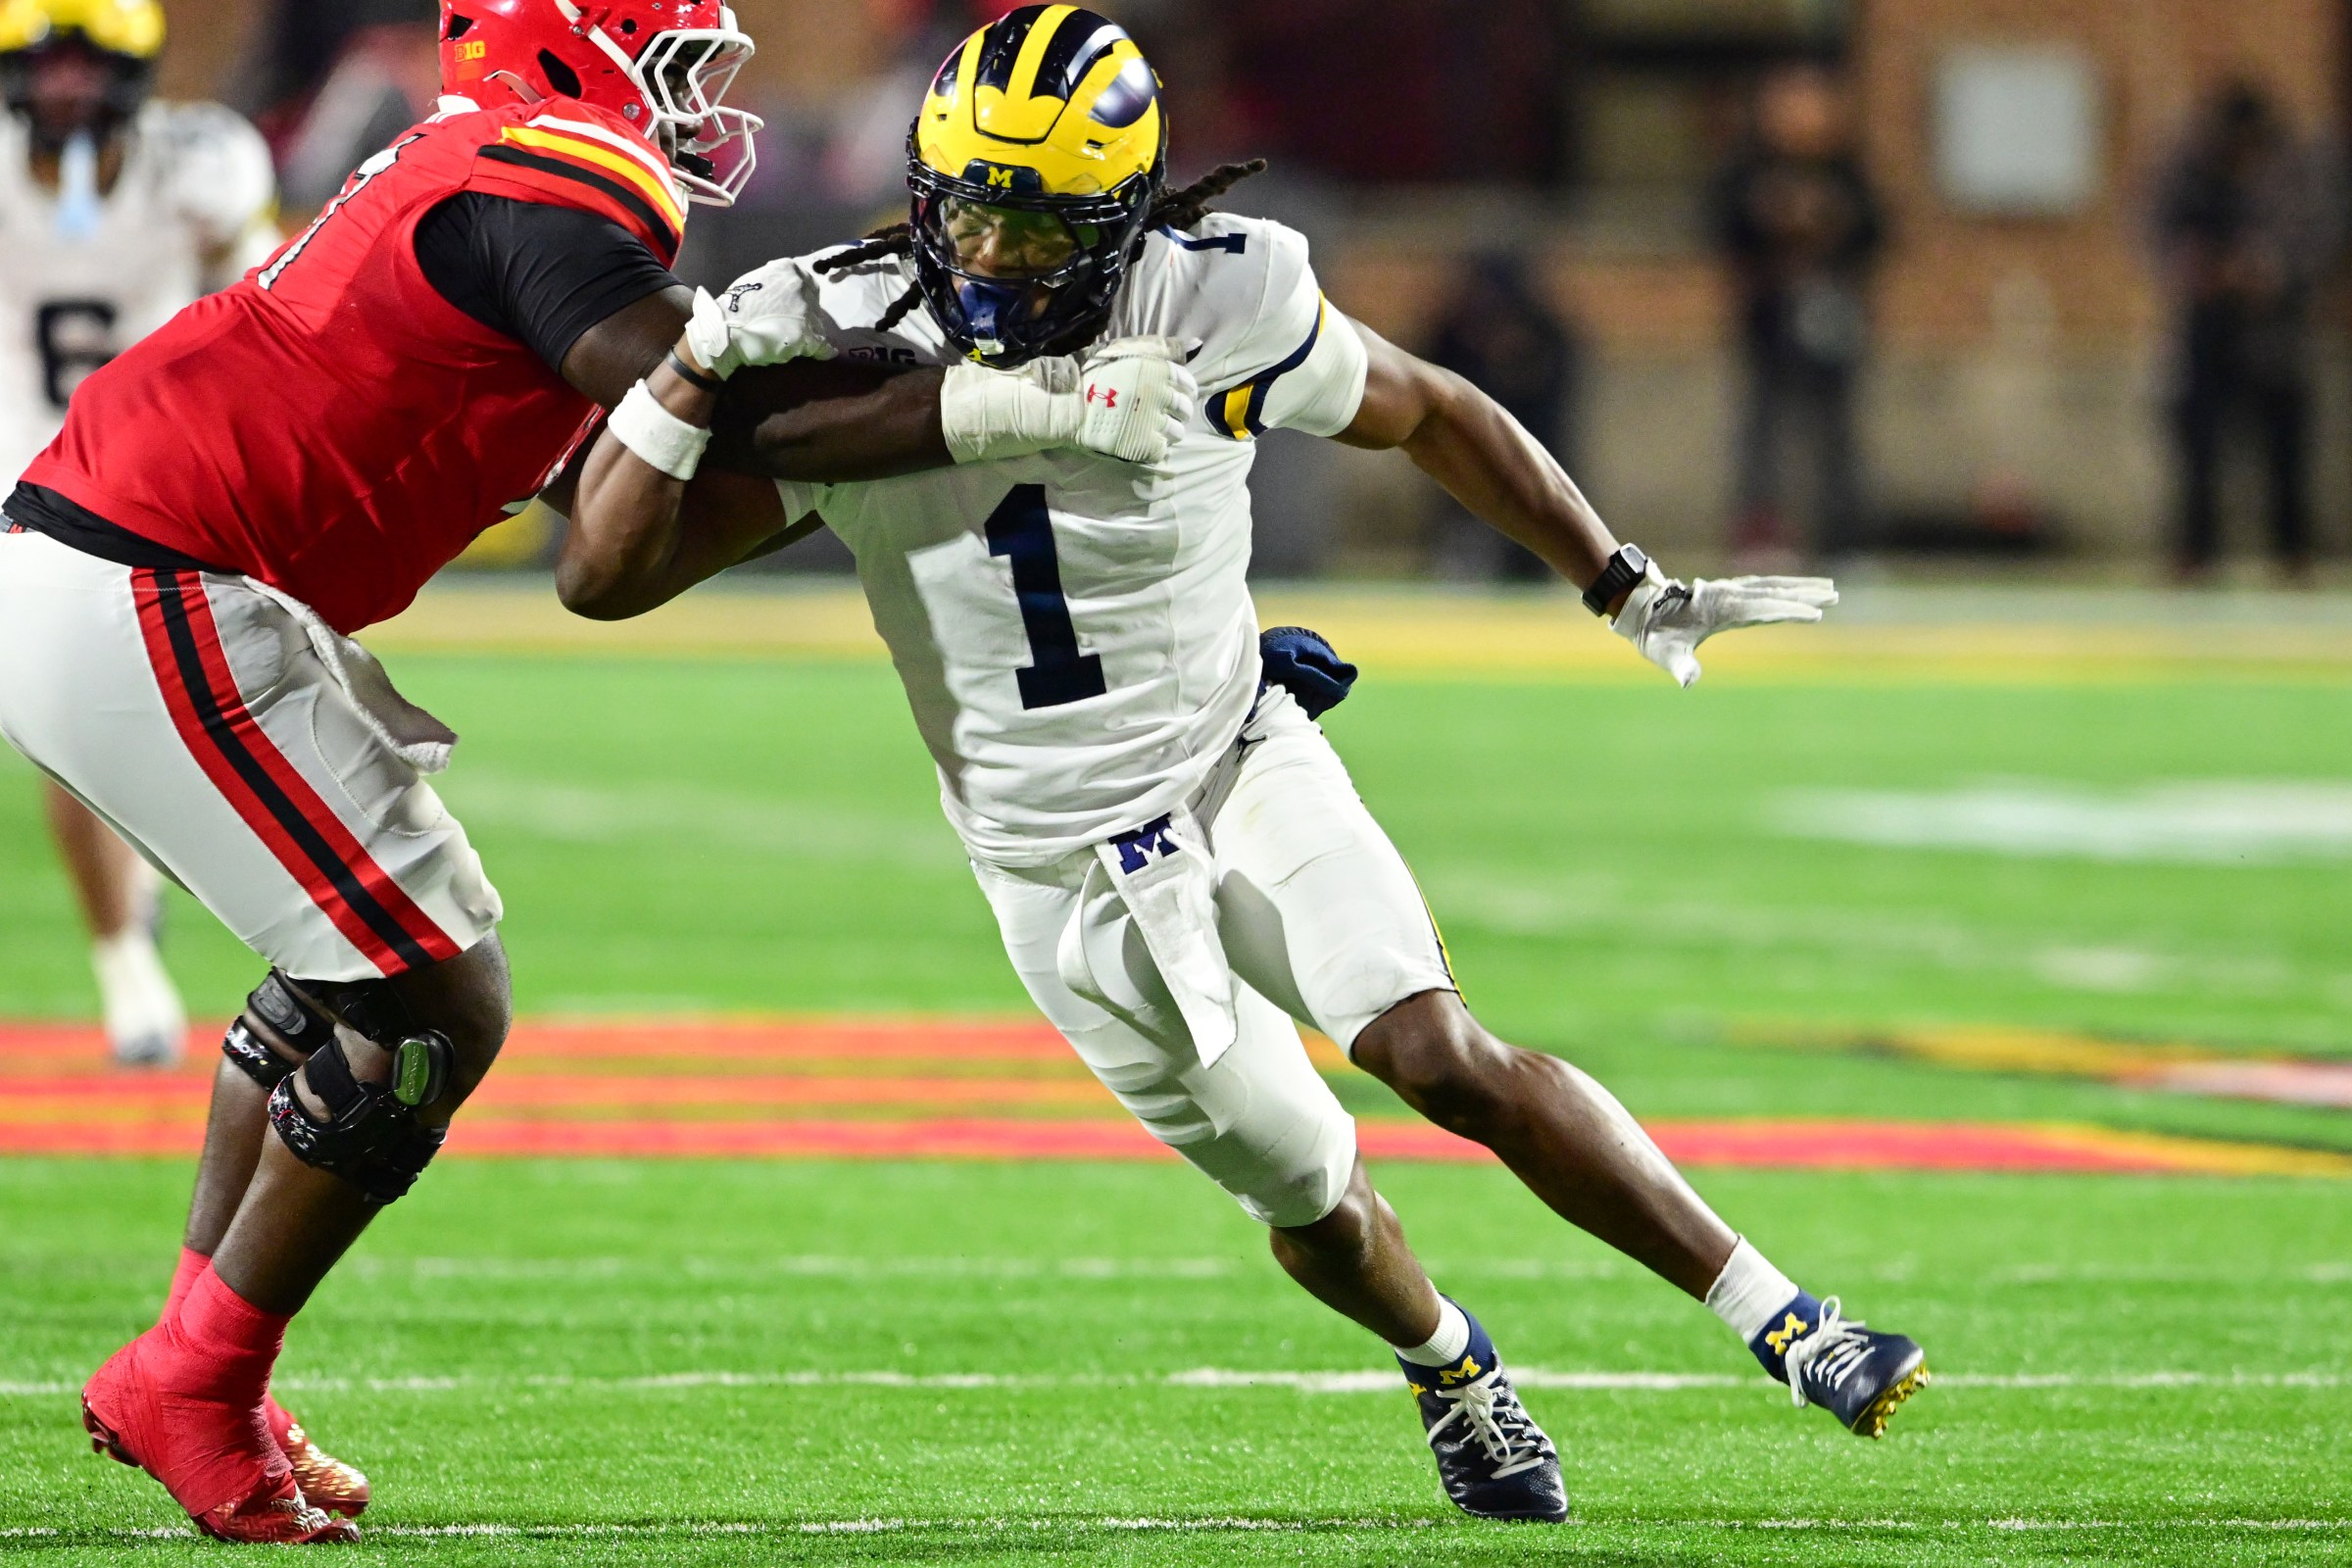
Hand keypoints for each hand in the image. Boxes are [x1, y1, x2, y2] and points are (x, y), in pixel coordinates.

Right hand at [681, 262, 836, 381]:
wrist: (725, 330)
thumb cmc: (735, 306)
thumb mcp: (755, 281)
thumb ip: (774, 282)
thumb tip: (783, 289)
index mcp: (787, 269)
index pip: (807, 284)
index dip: (803, 299)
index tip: (796, 308)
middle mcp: (800, 285)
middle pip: (814, 304)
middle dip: (806, 315)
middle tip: (793, 326)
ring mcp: (804, 309)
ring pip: (817, 324)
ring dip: (809, 333)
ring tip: (796, 341)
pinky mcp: (806, 334)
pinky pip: (821, 345)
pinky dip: (824, 351)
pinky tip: (826, 354)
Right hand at [1072, 335, 1196, 464]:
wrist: (1064, 403)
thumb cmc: (1091, 372)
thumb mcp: (1127, 349)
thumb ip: (1164, 347)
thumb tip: (1198, 344)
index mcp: (1158, 369)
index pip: (1187, 383)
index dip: (1182, 390)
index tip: (1171, 394)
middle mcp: (1161, 395)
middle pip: (1184, 408)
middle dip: (1177, 411)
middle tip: (1158, 412)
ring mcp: (1153, 422)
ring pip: (1177, 432)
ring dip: (1168, 431)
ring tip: (1149, 428)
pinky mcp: (1143, 446)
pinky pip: (1162, 450)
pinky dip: (1155, 448)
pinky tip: (1141, 441)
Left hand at [1612, 568, 1836, 686]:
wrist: (1641, 610)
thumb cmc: (1655, 635)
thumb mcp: (1664, 654)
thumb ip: (1679, 666)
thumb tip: (1688, 682)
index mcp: (1721, 609)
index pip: (1763, 609)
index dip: (1788, 611)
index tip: (1815, 614)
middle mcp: (1729, 594)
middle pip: (1774, 592)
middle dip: (1805, 594)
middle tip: (1835, 595)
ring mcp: (1730, 590)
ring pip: (1771, 585)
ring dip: (1799, 586)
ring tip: (1829, 588)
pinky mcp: (1729, 591)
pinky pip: (1763, 586)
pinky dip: (1783, 586)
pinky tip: (1796, 589)